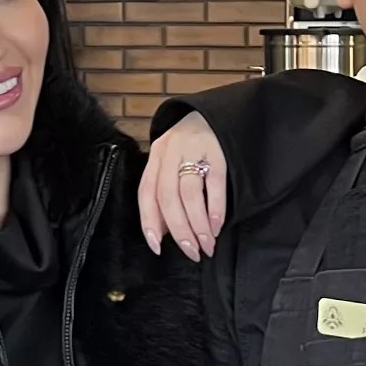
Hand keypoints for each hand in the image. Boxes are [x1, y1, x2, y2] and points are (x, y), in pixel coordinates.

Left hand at [140, 112, 228, 258]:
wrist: (217, 113)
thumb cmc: (192, 144)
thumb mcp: (172, 162)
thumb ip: (165, 193)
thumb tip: (163, 232)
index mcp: (156, 156)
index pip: (146, 193)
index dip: (150, 222)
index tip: (157, 247)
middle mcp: (170, 152)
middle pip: (167, 197)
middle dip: (179, 230)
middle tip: (191, 252)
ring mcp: (194, 149)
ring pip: (189, 193)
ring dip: (198, 225)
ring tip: (206, 245)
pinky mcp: (218, 150)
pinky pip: (214, 183)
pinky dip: (215, 209)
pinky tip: (217, 226)